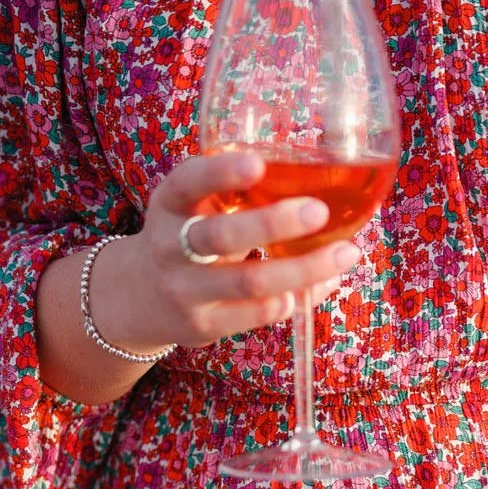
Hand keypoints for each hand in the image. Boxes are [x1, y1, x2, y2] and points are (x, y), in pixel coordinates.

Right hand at [96, 150, 361, 354]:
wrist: (141, 297)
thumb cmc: (189, 239)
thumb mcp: (195, 208)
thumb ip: (237, 196)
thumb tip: (324, 187)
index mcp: (170, 203)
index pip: (188, 181)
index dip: (221, 172)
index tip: (257, 163)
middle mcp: (170, 246)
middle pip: (222, 236)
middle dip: (273, 224)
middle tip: (319, 211)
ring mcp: (184, 289)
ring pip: (249, 281)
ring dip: (303, 268)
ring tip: (346, 253)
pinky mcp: (202, 325)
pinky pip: (255, 314)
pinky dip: (294, 299)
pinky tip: (321, 284)